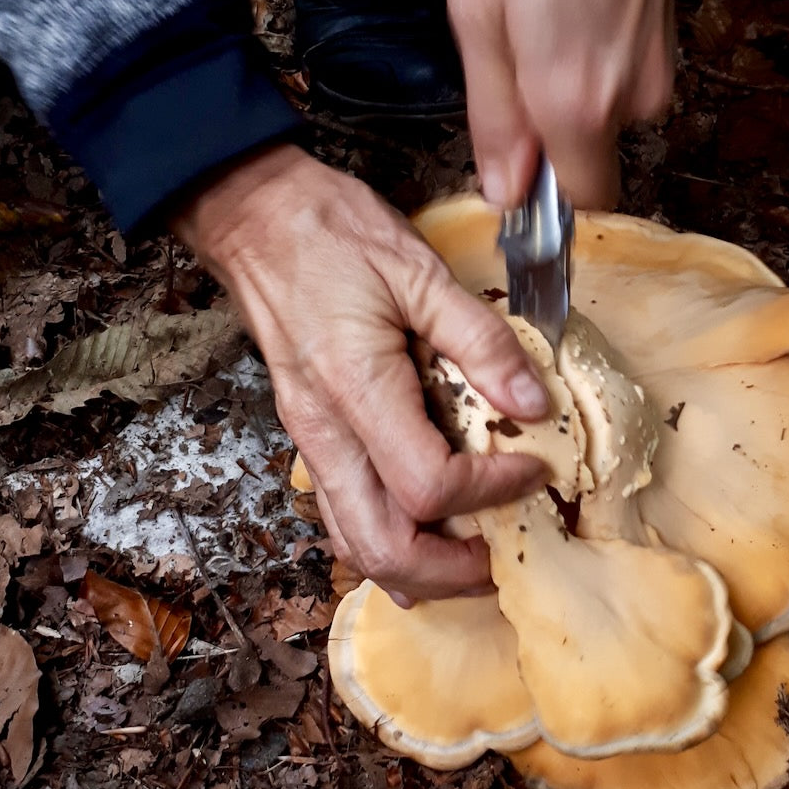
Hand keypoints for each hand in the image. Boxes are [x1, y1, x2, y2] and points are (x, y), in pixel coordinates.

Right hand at [171, 144, 548, 602]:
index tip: (534, 467)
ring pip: (353, 542)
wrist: (254, 216)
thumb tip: (533, 401)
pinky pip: (341, 513)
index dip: (491, 490)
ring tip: (471, 561)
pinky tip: (422, 536)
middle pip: (380, 546)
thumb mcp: (419, 272)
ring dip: (416, 569)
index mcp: (355, 389)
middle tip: (504, 557)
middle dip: (449, 572)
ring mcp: (310, 437)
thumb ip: (480, 340)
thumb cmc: (330, 233)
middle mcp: (324, 430)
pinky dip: (385, 541)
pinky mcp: (309, 432)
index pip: (428, 484)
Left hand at [449, 0, 676, 208]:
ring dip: (571, 78)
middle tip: (513, 46)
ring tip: (541, 4)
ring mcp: (660, 62)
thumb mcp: (476, 13)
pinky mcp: (671, 29)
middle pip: (591, 151)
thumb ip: (494, 117)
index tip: (516, 165)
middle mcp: (631, 97)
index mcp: (575, 104)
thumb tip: (505, 191)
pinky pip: (626, 67)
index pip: (581, 202)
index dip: (545, 193)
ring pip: (608, 106)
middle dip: (550, 122)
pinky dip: (595, 46)